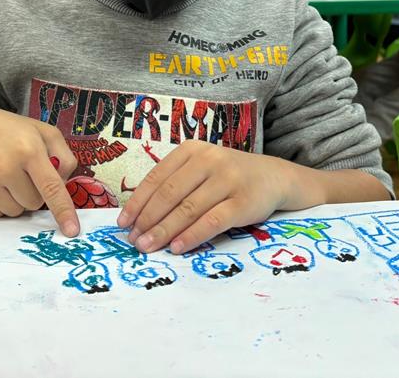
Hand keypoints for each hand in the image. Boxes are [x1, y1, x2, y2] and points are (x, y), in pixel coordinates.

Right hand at [0, 108, 79, 235]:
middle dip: (33, 192)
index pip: (51, 187)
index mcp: (29, 149)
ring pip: (14, 212)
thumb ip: (64, 159)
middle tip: (22, 172)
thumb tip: (64, 188)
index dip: (63, 210)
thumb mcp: (45, 134)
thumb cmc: (14, 133)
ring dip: (15, 200)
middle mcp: (5, 166)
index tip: (71, 231)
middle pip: (33, 204)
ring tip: (6, 176)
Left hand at [116, 141, 292, 253]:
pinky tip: (177, 247)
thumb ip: (175, 183)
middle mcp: (209, 160)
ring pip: (187, 209)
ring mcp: (227, 179)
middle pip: (169, 194)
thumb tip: (139, 215)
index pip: (157, 177)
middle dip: (147, 220)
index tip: (123, 223)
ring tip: (148, 247)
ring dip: (164, 231)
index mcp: (192, 150)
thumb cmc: (228, 176)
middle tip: (133, 240)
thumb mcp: (201, 169)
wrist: (274, 177)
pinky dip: (191, 236)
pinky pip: (212, 221)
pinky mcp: (242, 201)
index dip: (138, 202)